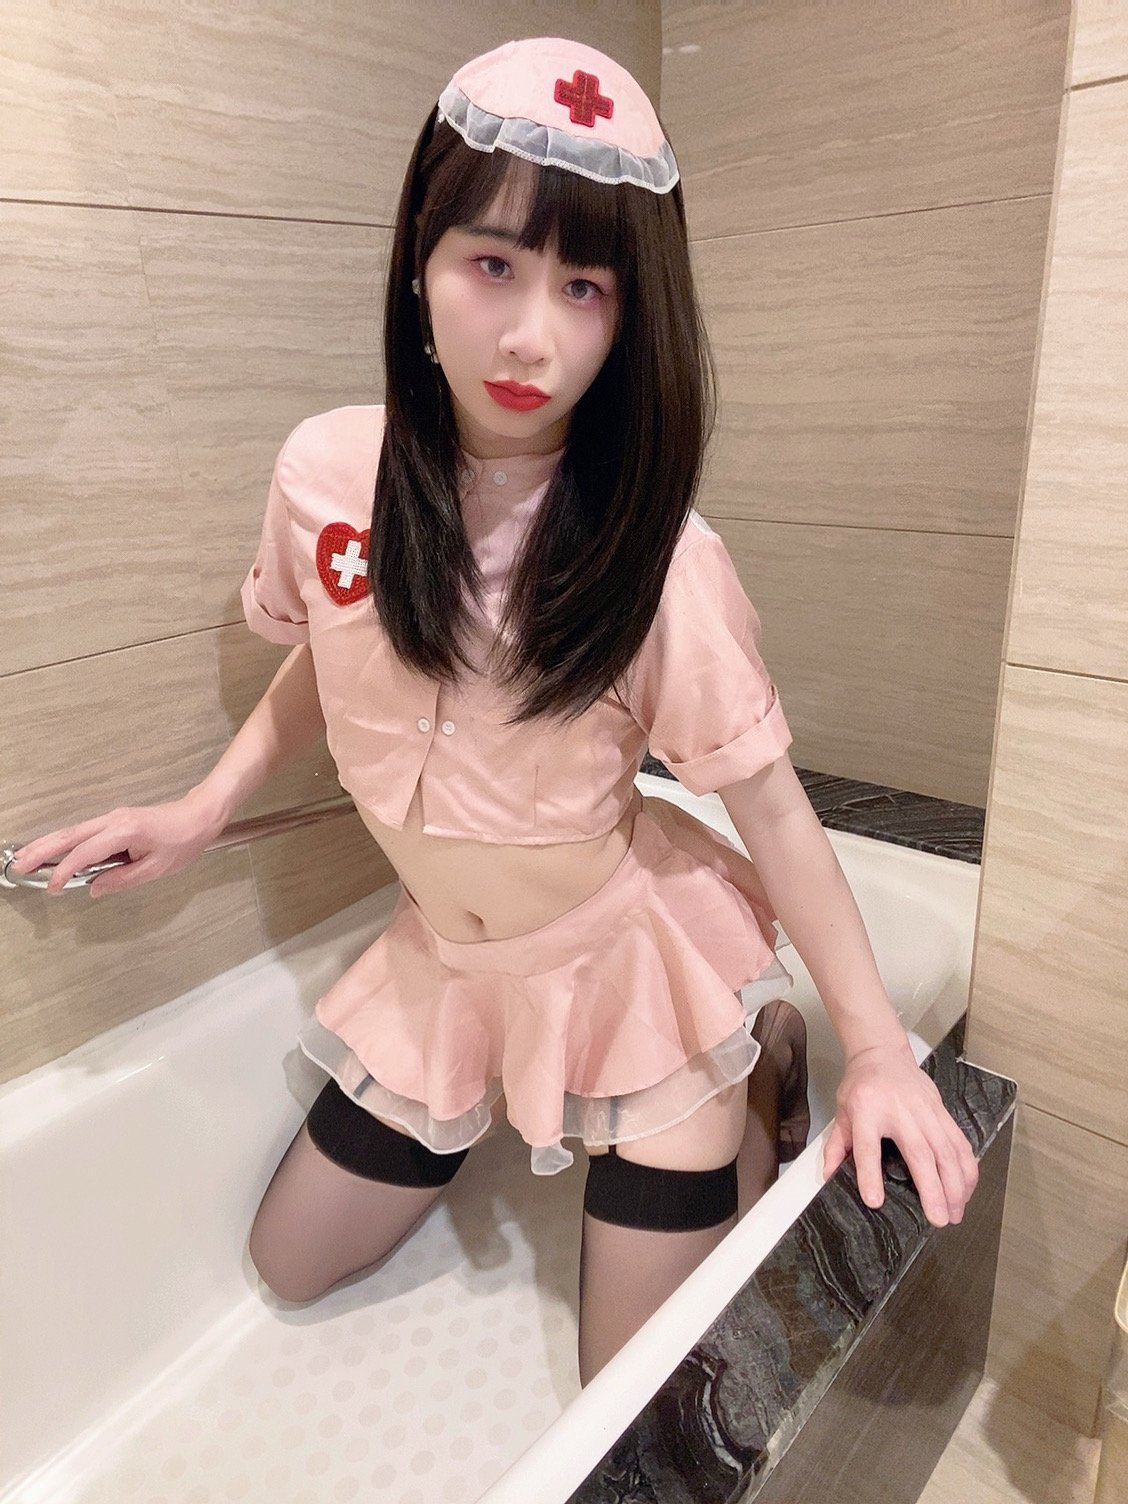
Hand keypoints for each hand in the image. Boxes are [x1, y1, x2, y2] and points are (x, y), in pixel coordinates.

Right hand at [8, 789, 227, 898]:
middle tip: (19, 865)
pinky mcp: (115, 821)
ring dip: (48, 844)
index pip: (85, 853)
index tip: (53, 887)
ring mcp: (113, 818)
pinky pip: (84, 832)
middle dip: (42, 850)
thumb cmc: (185, 840)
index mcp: (124, 831)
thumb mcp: (156, 868)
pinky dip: (65, 842)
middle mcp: (113, 820)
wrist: (200, 815)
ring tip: (26, 858)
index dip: (66, 871)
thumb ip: (122, 880)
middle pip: (69, 836)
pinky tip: (53, 852)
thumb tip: (94, 888)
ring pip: (73, 832)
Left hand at [821, 1038, 978, 1227]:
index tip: (875, 1201)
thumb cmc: (861, 1086)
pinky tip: (966, 1188)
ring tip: (955, 1212)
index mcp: (866, 1111)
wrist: (882, 1053)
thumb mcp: (842, 1113)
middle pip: (919, 1153)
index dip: (870, 1175)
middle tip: (939, 1219)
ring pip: (947, 1150)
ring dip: (955, 1184)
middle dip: (933, 1189)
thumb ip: (836, 1146)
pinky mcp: (941, 1109)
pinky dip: (967, 1166)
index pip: (867, 1146)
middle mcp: (899, 1111)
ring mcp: (924, 1109)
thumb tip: (828, 1177)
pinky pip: (959, 1141)